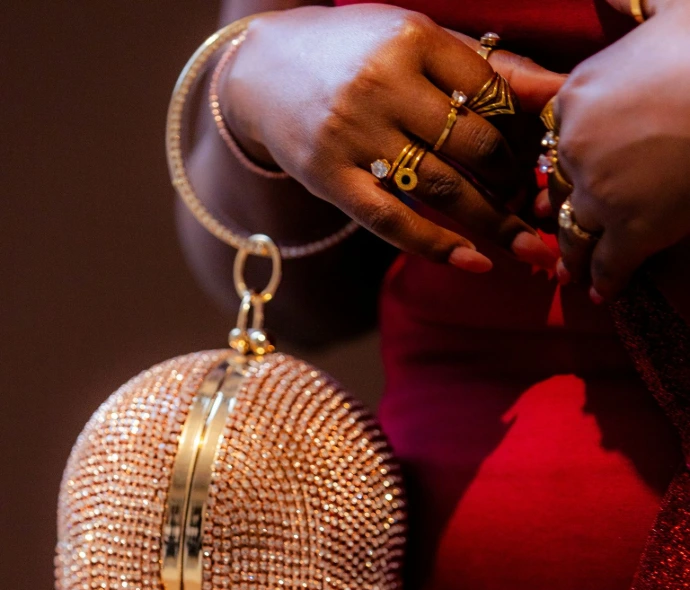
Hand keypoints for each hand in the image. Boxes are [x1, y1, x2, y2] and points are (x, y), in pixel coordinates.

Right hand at [219, 4, 562, 271]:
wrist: (262, 69)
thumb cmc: (354, 53)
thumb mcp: (414, 40)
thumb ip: (482, 66)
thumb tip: (555, 91)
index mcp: (412, 39)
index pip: (490, 94)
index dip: (525, 133)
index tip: (543, 162)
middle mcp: (381, 83)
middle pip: (472, 145)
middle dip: (514, 183)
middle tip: (537, 209)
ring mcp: (352, 134)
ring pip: (439, 187)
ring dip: (492, 224)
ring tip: (530, 250)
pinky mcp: (329, 177)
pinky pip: (390, 220)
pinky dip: (435, 246)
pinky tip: (474, 264)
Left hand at [538, 0, 689, 298]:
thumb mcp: (669, 8)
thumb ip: (634, 5)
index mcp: (576, 96)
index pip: (557, 141)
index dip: (566, 163)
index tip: (565, 178)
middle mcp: (575, 146)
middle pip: (562, 188)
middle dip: (562, 210)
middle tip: (558, 230)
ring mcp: (599, 192)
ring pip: (573, 232)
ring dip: (571, 255)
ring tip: (569, 270)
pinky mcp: (631, 230)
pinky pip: (608, 265)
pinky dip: (605, 281)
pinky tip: (602, 293)